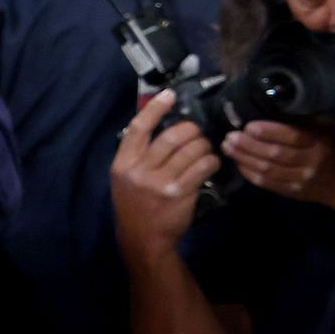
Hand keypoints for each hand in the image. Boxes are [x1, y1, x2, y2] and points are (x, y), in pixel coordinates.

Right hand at [111, 91, 217, 252]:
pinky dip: (211, 161)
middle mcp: (139, 171)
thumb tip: (163, 124)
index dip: (155, 108)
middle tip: (198, 133)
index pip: (138, 128)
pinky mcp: (179, 193)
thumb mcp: (127, 178)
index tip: (170, 94)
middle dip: (192, 130)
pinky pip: (203, 166)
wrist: (142, 239)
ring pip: (192, 149)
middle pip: (172, 136)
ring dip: (204, 145)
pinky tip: (211, 163)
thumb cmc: (137, 204)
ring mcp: (160, 182)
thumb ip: (140, 154)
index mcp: (123, 163)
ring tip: (205, 150)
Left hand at [222, 120, 334, 216]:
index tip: (249, 125)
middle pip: (274, 154)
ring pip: (266, 170)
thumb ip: (309, 119)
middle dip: (249, 145)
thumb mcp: (329, 129)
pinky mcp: (291, 192)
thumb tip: (281, 103)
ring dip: (244, 158)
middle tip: (230, 136)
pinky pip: (266, 183)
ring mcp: (299, 180)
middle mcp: (309, 163)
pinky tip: (238, 163)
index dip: (269, 131)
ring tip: (228, 147)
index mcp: (318, 144)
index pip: (291, 137)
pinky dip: (249, 173)